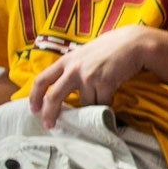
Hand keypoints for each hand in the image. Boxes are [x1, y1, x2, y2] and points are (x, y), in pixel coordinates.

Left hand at [25, 28, 148, 126]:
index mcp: (66, 61)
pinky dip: (106, 104)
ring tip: (101, 98)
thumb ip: (72, 67)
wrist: (133, 43)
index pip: (42, 80)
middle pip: (54, 96)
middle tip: (50, 125)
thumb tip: (63, 86)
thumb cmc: (109, 48)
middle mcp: (74, 69)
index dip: (35, 96)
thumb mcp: (84, 54)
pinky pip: (102, 103)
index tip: (34, 109)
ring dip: (92, 107)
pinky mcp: (105, 83)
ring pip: (85, 103)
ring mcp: (89, 76)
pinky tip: (111, 96)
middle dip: (50, 113)